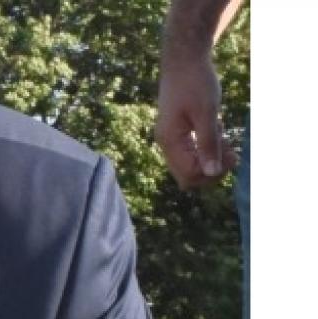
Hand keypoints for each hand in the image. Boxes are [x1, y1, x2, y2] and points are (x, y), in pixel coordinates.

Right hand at [155, 48, 237, 189]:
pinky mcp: (177, 133)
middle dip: (211, 170)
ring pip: (189, 167)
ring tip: (227, 143)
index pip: (189, 174)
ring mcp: (170, 139)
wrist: (184, 60)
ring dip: (210, 161)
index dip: (213, 171)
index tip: (234, 153)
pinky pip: (190, 154)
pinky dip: (206, 151)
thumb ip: (208, 143)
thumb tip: (212, 173)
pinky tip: (218, 135)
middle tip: (232, 152)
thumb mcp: (207, 112)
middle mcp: (166, 144)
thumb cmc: (196, 82)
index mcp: (170, 140)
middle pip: (187, 176)